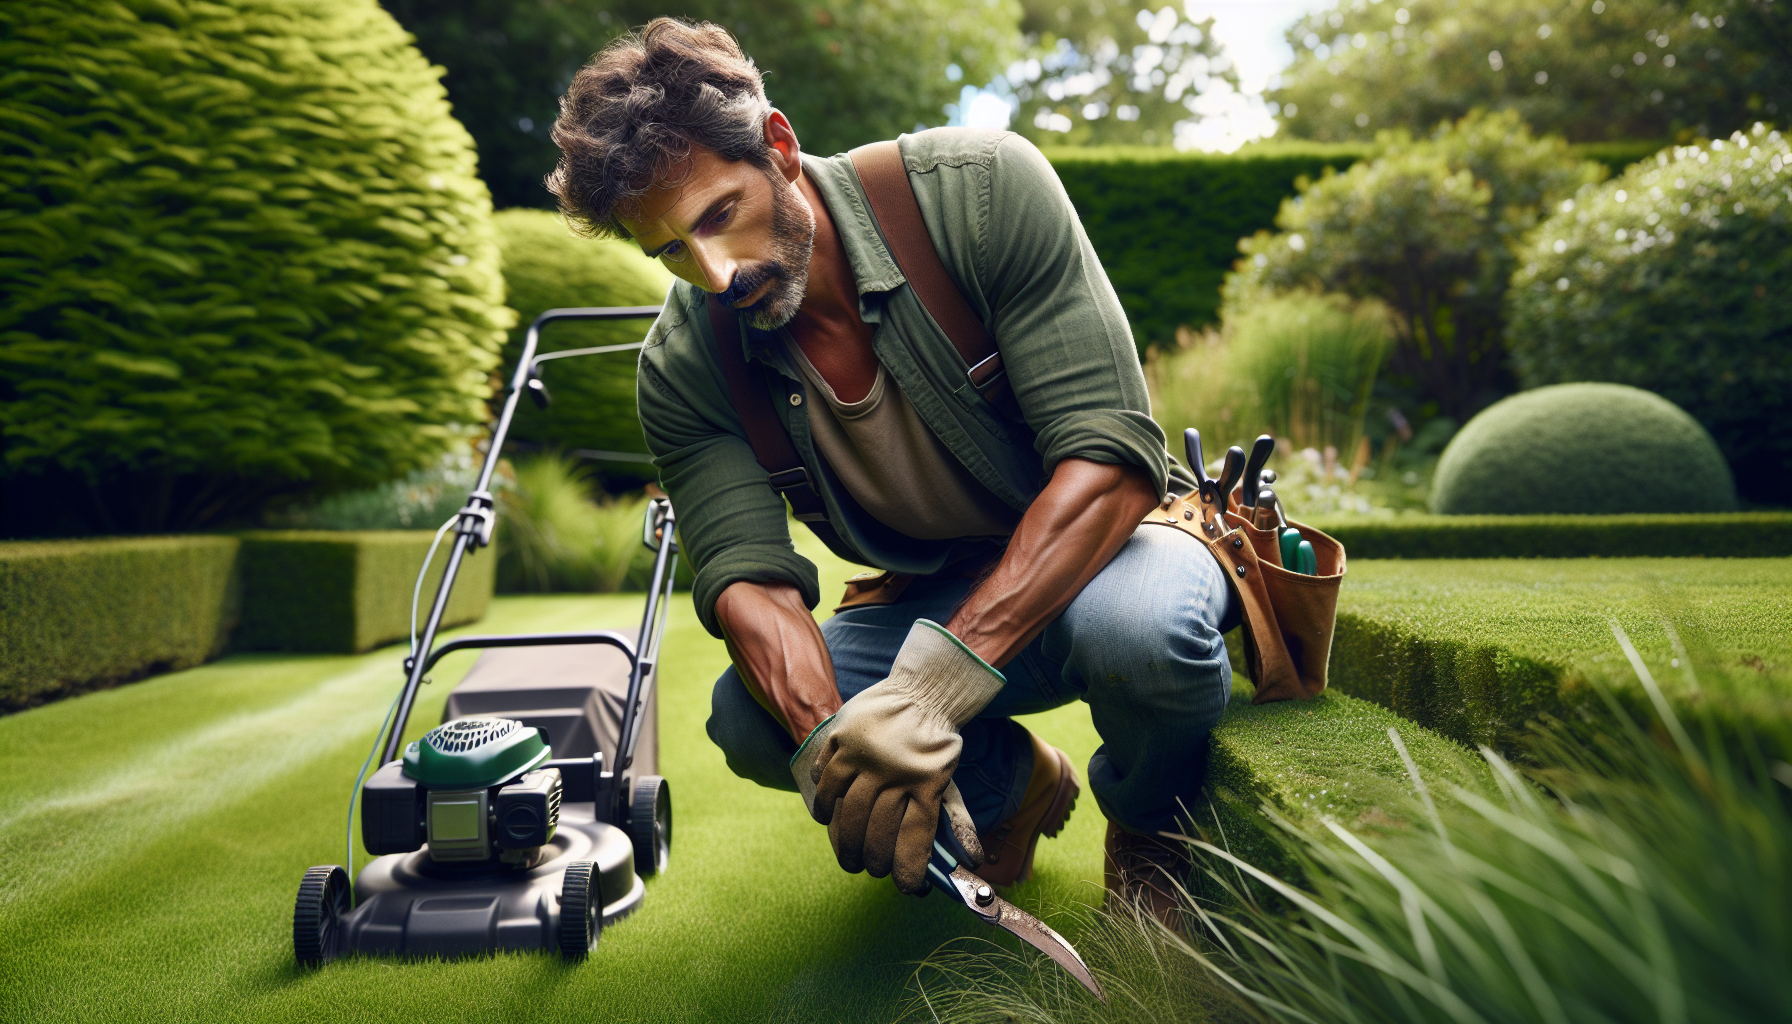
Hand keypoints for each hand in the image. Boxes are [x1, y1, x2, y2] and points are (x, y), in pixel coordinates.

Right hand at [788, 620, 1003, 893]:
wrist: (923, 689)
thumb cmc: (935, 744)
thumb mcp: (949, 779)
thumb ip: (955, 819)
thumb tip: (973, 860)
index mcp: (926, 784)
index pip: (913, 841)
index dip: (907, 871)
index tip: (905, 887)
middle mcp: (896, 772)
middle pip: (874, 832)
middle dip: (872, 861)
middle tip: (869, 870)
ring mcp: (866, 755)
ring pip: (846, 812)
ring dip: (844, 842)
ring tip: (847, 856)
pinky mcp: (843, 739)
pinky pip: (826, 780)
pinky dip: (824, 804)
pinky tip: (827, 817)